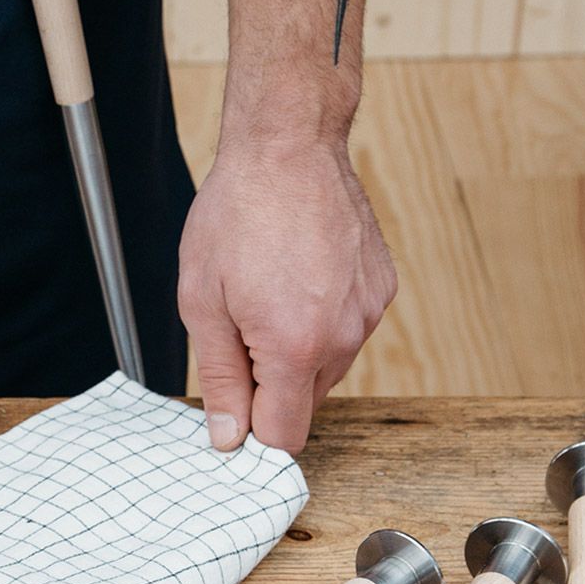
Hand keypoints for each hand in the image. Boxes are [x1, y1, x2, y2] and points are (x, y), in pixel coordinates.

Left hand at [178, 137, 395, 454]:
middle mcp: (343, 338)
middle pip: (304, 406)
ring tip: (268, 297)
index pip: (283, 436)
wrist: (289, 146)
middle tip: (239, 331)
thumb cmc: (237, 214)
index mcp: (294, 347)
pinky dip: (321, 322)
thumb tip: (229, 437)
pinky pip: (347, 332)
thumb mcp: (203, 302)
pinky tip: (297, 279)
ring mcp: (369, 314)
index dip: (252, 431)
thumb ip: (220, 378)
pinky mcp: (381, 290)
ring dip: (295, 354)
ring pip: (326, 370)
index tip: (231, 410)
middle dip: (269, 388)